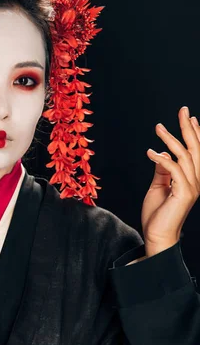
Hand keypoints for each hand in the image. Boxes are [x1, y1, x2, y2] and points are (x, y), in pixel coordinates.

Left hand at [142, 106, 199, 253]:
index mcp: (193, 179)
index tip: (189, 117)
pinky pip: (173, 169)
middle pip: (195, 148)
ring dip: (170, 139)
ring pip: (184, 155)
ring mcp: (192, 187)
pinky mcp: (183, 193)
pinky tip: (150, 152)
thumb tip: (161, 154)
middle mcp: (196, 181)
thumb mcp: (159, 186)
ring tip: (158, 127)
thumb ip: (163, 170)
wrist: (157, 235)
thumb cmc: (157, 214)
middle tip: (182, 109)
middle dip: (188, 127)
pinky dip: (161, 158)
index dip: (195, 133)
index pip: (197, 151)